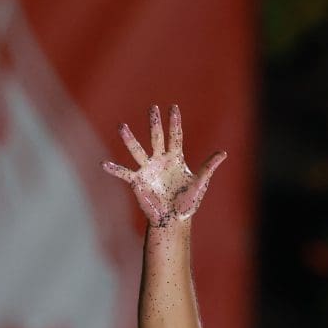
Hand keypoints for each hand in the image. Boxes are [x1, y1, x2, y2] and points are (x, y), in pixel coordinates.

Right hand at [103, 104, 226, 227]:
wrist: (173, 220)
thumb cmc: (187, 202)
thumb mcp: (200, 183)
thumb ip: (208, 167)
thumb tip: (223, 153)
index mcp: (175, 159)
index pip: (175, 136)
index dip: (175, 122)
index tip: (174, 107)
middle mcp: (160, 160)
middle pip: (156, 137)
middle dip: (155, 123)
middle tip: (153, 107)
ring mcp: (148, 170)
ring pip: (137, 150)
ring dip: (129, 139)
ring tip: (121, 126)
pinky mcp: (138, 182)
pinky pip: (124, 174)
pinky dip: (114, 170)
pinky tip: (104, 164)